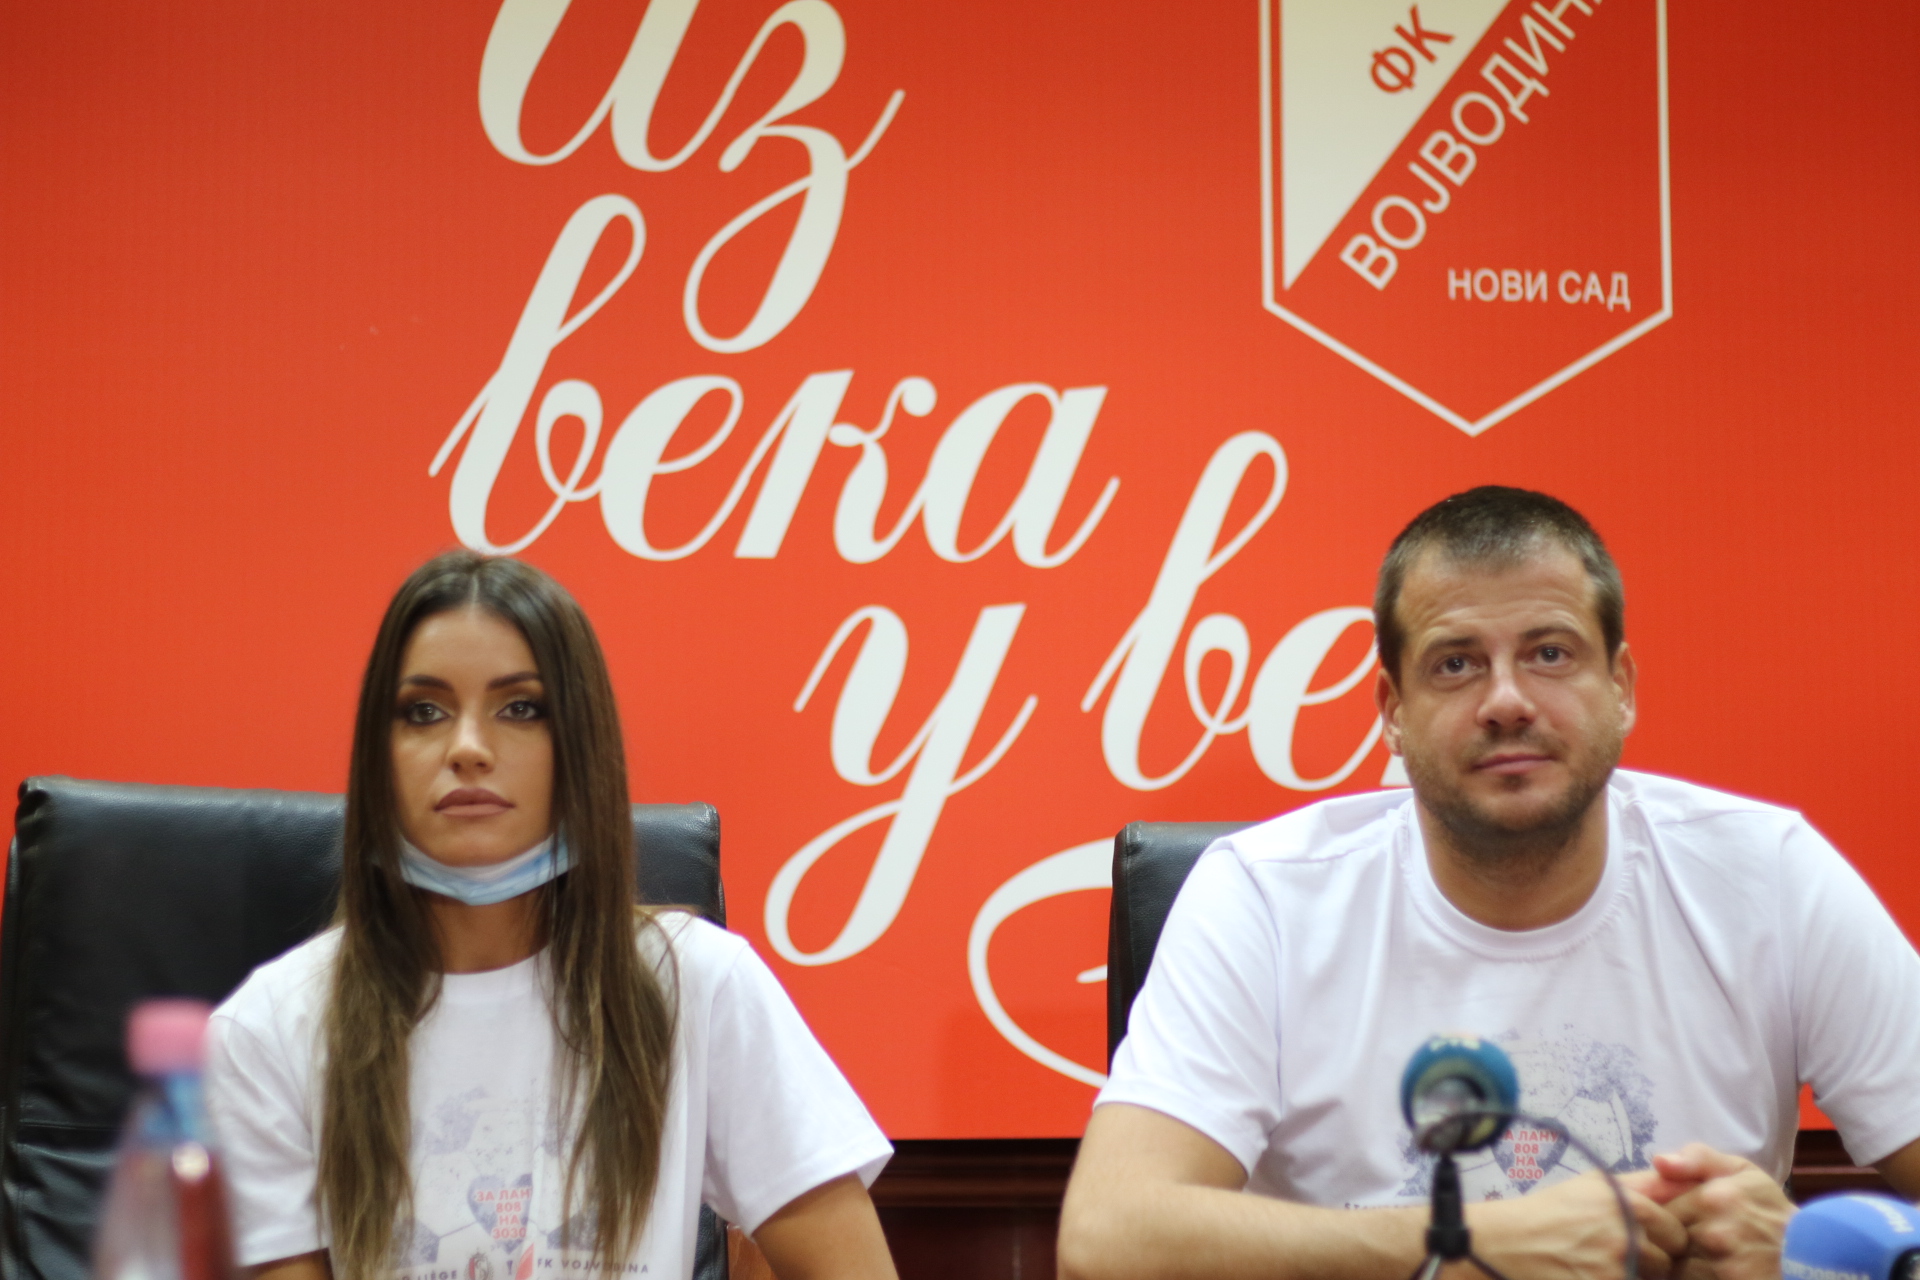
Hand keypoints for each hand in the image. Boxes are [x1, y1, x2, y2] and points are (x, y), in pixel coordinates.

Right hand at [1469, 1169, 1689, 1279]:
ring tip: (1604, 1266)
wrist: (1510, 1241)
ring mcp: (1614, 1270)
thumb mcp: (1595, 1183)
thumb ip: (1643, 1183)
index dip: (1666, 1239)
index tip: (1652, 1240)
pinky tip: (1592, 1274)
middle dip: (1654, 1263)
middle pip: (1667, 1263)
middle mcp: (1626, 1238)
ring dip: (1634, 1278)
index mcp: (1630, 1205)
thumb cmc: (1553, 1209)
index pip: (1677, 1233)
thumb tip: (1683, 1181)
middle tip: (1626, 1256)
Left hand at [1638, 1145, 1791, 1279]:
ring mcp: (1724, 1268)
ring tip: (1708, 1256)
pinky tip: (1716, 1270)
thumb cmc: (1772, 1210)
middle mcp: (1715, 1234)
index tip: (1673, 1217)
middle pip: (1665, 1241)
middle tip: (1691, 1238)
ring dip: (1684, 1265)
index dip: (1660, 1214)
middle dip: (1671, 1240)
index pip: (1657, 1210)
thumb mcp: (1742, 1171)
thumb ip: (1698, 1159)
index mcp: (1712, 1198)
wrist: (1814, 1253)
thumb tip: (1659, 1162)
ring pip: (1678, 1268)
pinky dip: (1701, 1277)